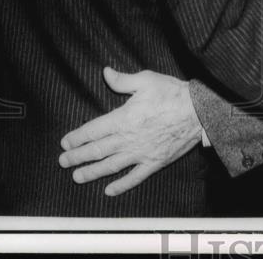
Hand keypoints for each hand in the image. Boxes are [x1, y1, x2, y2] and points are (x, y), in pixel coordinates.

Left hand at [58, 67, 202, 195]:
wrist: (199, 111)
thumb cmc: (173, 93)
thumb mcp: (146, 80)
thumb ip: (122, 80)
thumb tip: (105, 72)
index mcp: (123, 118)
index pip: (93, 130)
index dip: (77, 137)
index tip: (65, 142)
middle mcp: (128, 139)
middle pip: (97, 150)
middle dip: (77, 157)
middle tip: (63, 162)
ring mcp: (141, 153)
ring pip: (110, 166)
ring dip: (92, 172)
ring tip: (77, 177)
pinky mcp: (154, 162)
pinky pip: (134, 177)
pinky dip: (121, 185)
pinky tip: (109, 190)